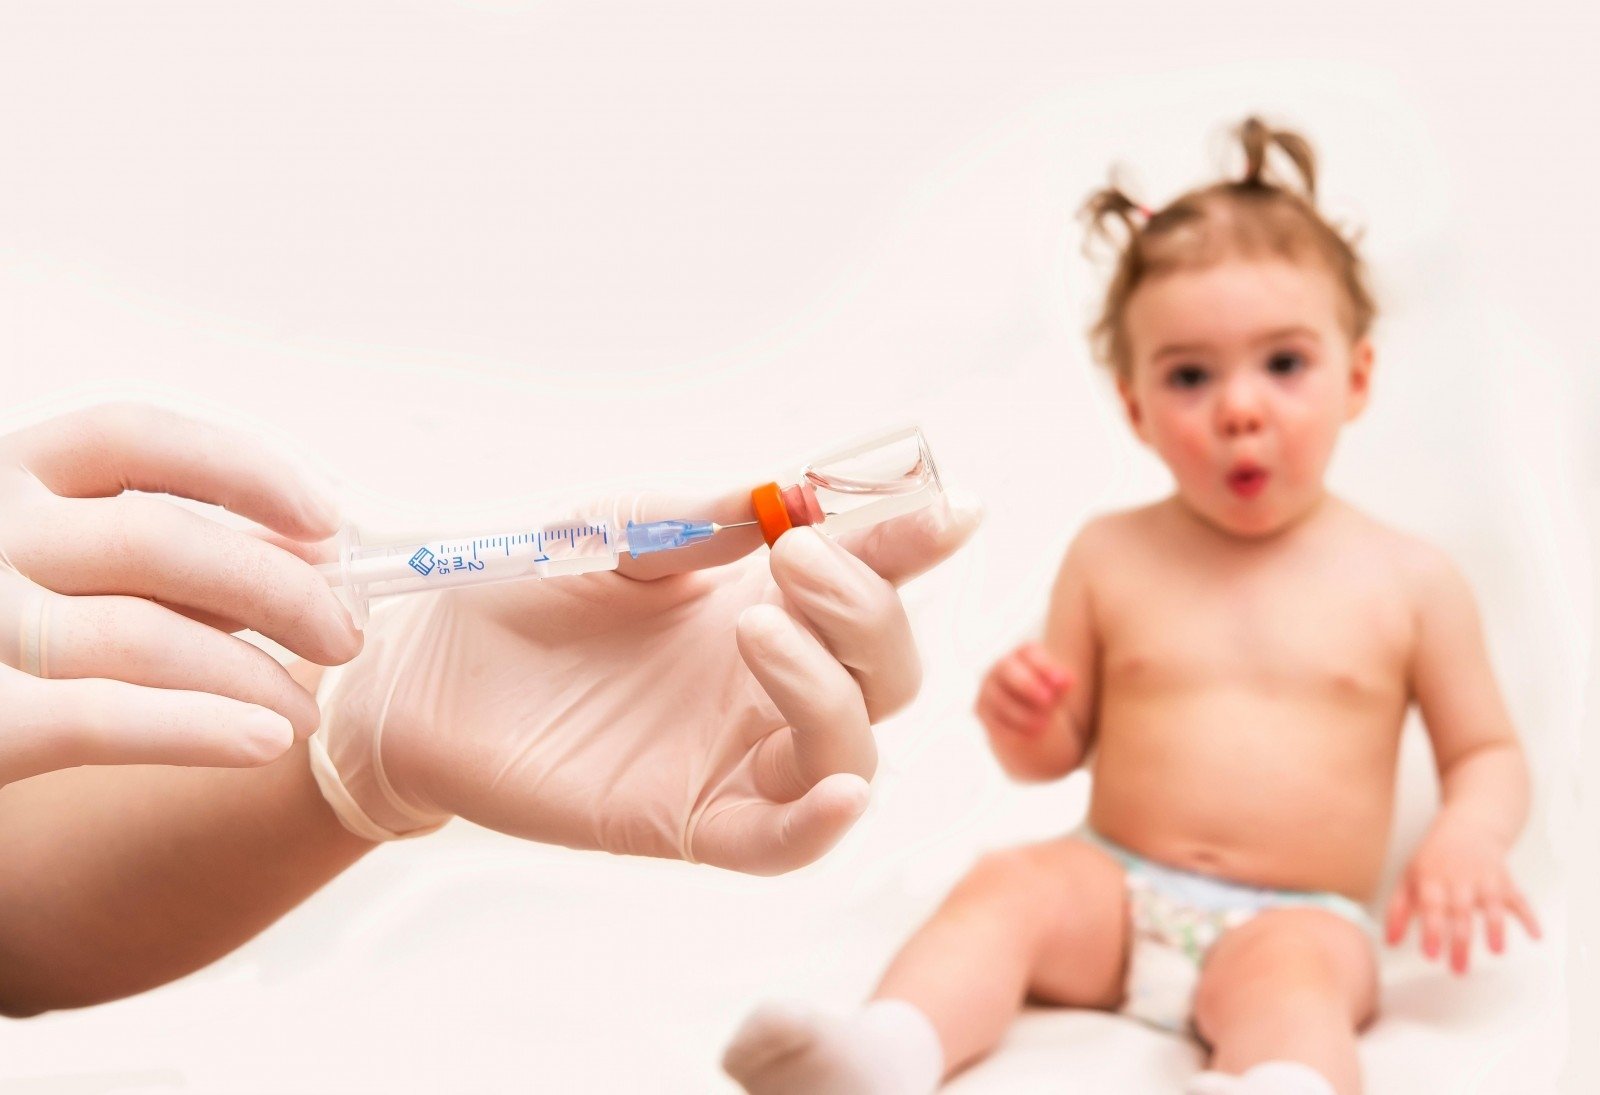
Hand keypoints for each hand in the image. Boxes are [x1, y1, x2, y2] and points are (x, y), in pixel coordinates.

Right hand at [0, 403, 361, 784]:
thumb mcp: (44, 557)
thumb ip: (145, 549)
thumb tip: (302, 554)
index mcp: (5, 475)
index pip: (137, 437)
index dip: (244, 468)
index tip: (326, 518)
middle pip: (162, 541)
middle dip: (278, 590)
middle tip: (343, 636)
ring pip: (145, 636)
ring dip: (254, 675)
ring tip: (305, 713)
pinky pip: (99, 718)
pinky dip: (198, 728)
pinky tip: (265, 739)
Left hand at [315, 489, 979, 873]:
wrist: (415, 667)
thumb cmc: (522, 591)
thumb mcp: (622, 532)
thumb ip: (708, 521)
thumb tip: (799, 495)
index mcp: (766, 603)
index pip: (871, 579)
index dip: (915, 547)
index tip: (952, 510)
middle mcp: (768, 685)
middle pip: (887, 670)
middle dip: (869, 609)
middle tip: (798, 559)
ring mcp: (734, 757)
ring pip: (849, 749)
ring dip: (830, 687)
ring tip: (756, 627)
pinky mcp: (687, 822)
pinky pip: (779, 843)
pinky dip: (819, 823)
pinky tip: (837, 789)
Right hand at [974, 642, 1071, 738]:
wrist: (1027, 719)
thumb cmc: (1047, 696)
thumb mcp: (1058, 690)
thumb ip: (1062, 684)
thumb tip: (1068, 681)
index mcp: (1021, 654)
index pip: (1028, 653)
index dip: (1045, 666)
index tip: (1063, 683)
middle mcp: (1000, 666)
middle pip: (1007, 670)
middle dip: (1028, 685)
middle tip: (1048, 700)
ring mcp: (986, 687)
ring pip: (1000, 699)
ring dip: (1023, 713)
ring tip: (1045, 724)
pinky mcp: (979, 708)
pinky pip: (992, 718)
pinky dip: (1013, 728)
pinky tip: (1031, 734)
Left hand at [1384, 816, 1540, 973]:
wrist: (1467, 826)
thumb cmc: (1434, 858)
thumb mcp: (1409, 878)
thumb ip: (1398, 910)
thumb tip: (1389, 942)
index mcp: (1432, 878)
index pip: (1431, 907)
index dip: (1431, 931)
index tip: (1431, 955)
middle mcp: (1459, 878)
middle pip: (1461, 912)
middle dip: (1461, 942)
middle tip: (1459, 969)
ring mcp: (1485, 878)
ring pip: (1492, 904)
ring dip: (1495, 927)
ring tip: (1496, 952)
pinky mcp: (1506, 881)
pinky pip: (1520, 899)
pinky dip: (1529, 917)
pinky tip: (1536, 936)